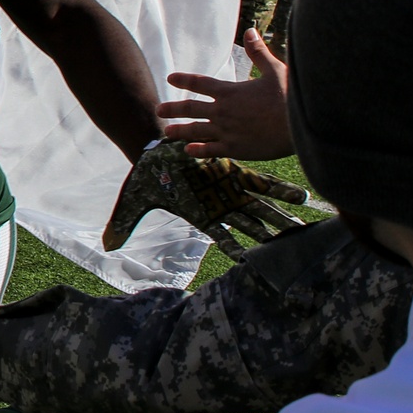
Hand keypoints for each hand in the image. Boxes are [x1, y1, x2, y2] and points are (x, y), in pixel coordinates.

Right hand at [102, 138, 309, 262]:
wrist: (157, 150)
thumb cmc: (149, 177)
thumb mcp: (134, 200)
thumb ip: (124, 221)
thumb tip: (107, 243)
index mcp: (202, 216)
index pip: (222, 238)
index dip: (236, 249)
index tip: (249, 261)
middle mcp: (220, 206)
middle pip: (251, 225)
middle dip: (272, 236)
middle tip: (293, 249)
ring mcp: (230, 189)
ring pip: (261, 206)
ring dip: (281, 215)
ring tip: (304, 225)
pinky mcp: (234, 170)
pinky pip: (261, 180)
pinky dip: (278, 188)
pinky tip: (298, 194)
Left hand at [159, 28, 292, 159]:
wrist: (301, 127)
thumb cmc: (290, 97)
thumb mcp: (275, 70)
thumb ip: (258, 53)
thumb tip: (249, 31)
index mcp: (230, 92)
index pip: (199, 83)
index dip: (184, 80)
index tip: (171, 78)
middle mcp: (223, 111)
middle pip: (190, 109)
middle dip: (173, 109)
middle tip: (159, 109)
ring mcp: (226, 131)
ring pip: (196, 131)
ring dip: (180, 131)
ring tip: (167, 132)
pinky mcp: (235, 149)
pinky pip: (211, 150)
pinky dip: (198, 150)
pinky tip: (189, 150)